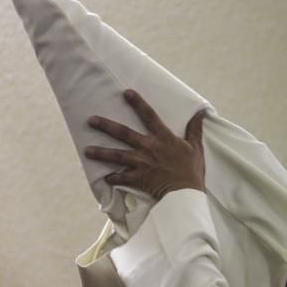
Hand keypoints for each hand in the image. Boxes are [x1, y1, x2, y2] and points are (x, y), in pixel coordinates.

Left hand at [84, 89, 206, 201]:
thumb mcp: (196, 147)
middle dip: (106, 126)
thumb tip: (200, 113)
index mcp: (163, 137)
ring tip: (86, 151)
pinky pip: (121, 178)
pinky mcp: (138, 178)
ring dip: (101, 152)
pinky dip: (113, 178)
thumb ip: (194, 129)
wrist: (186, 193)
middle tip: (91, 120)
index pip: (149, 115)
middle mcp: (149, 147)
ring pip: (116, 155)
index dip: (138, 103)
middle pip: (124, 133)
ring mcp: (142, 163)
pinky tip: (105, 177)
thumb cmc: (192, 170)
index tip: (125, 92)